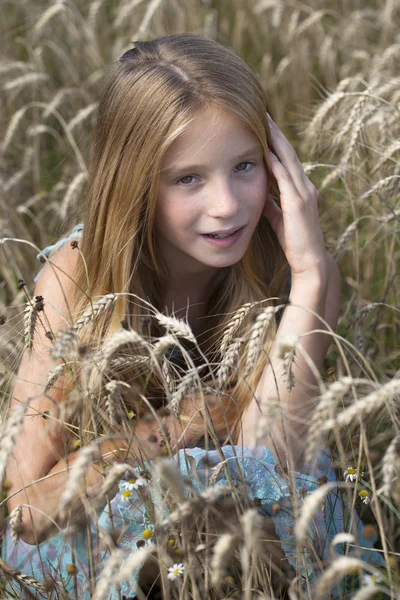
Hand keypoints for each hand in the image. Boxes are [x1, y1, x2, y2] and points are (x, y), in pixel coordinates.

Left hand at [263, 114, 328, 283]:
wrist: (309, 259)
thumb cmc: (294, 241)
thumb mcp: (279, 219)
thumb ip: (271, 205)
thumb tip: (259, 195)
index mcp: (300, 189)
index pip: (287, 160)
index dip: (276, 142)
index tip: (263, 126)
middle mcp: (305, 186)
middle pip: (289, 153)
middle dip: (276, 134)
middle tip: (263, 114)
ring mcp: (303, 193)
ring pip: (288, 160)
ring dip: (276, 141)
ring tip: (264, 123)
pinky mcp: (298, 202)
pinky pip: (285, 177)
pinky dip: (276, 162)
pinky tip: (265, 150)